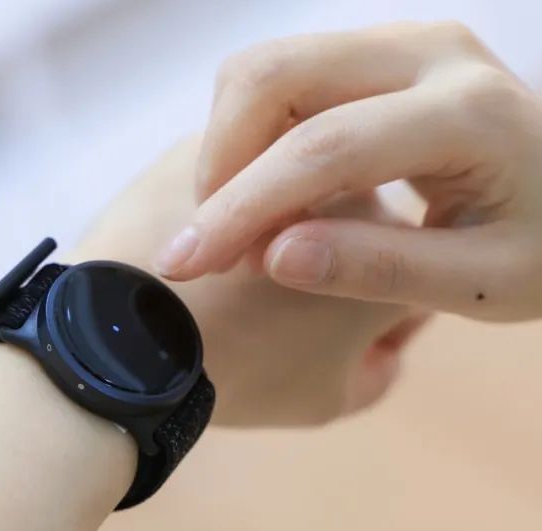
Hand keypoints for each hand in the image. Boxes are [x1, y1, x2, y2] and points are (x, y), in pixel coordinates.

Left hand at [67, 136, 428, 425]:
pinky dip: (224, 197)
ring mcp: (271, 151)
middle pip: (360, 212)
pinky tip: (193, 242)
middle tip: (289, 299)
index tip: (357, 331)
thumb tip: (379, 350)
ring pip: (293, 180)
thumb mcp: (328, 399)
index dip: (388, 301)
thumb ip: (376, 368)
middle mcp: (342, 181)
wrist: (124, 336)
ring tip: (234, 272)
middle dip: (341, 246)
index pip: (417, 264)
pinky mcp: (203, 141)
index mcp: (385, 245)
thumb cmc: (237, 375)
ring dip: (285, 211)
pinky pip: (231, 168)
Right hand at [156, 22, 541, 320]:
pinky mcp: (382, 47)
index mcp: (471, 112)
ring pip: (269, 66)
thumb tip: (273, 256)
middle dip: (221, 160)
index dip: (245, 206)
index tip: (184, 264)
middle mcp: (435, 51)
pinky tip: (263, 195)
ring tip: (235, 226)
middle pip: (279, 74)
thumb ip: (381, 269)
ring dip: (230, 145)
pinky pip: (286, 74)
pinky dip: (253, 132)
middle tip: (203, 243)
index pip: (328, 147)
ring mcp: (406, 38)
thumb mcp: (485, 286)